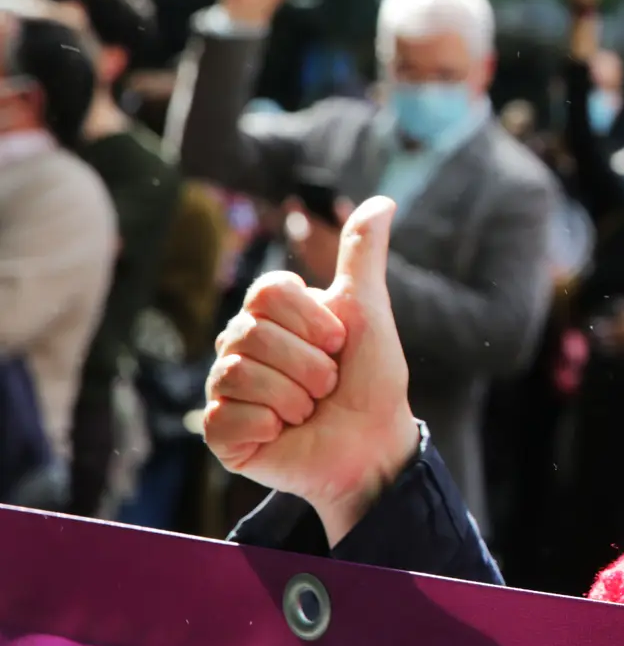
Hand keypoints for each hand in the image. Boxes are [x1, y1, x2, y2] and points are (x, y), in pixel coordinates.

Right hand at [204, 198, 418, 544]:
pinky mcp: (220, 432)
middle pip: (253, 333)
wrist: (373, 444)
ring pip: (240, 372)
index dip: (312, 320)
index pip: (267, 290)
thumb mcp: (369, 311)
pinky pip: (228, 415)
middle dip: (310, 364)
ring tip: (309, 409)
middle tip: (327, 385)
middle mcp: (238, 346)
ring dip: (294, 396)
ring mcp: (224, 388)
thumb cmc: (371, 379)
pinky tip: (282, 432)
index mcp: (268, 315)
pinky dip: (270, 426)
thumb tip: (382, 201)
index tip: (339, 342)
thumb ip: (363, 256)